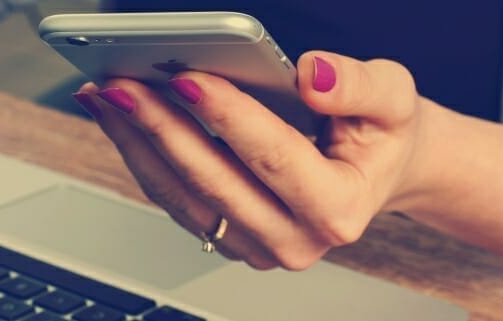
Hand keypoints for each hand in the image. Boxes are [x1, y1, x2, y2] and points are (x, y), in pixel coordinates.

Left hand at [72, 51, 427, 269]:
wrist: (375, 172)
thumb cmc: (381, 137)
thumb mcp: (394, 100)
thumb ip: (359, 86)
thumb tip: (311, 76)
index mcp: (339, 209)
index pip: (273, 158)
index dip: (228, 116)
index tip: (188, 78)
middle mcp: (294, 239)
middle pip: (213, 181)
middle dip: (162, 127)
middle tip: (123, 85)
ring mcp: (256, 245)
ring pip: (182, 196)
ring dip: (138, 143)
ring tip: (107, 97)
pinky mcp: (229, 237)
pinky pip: (175, 200)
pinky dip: (144, 156)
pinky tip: (122, 120)